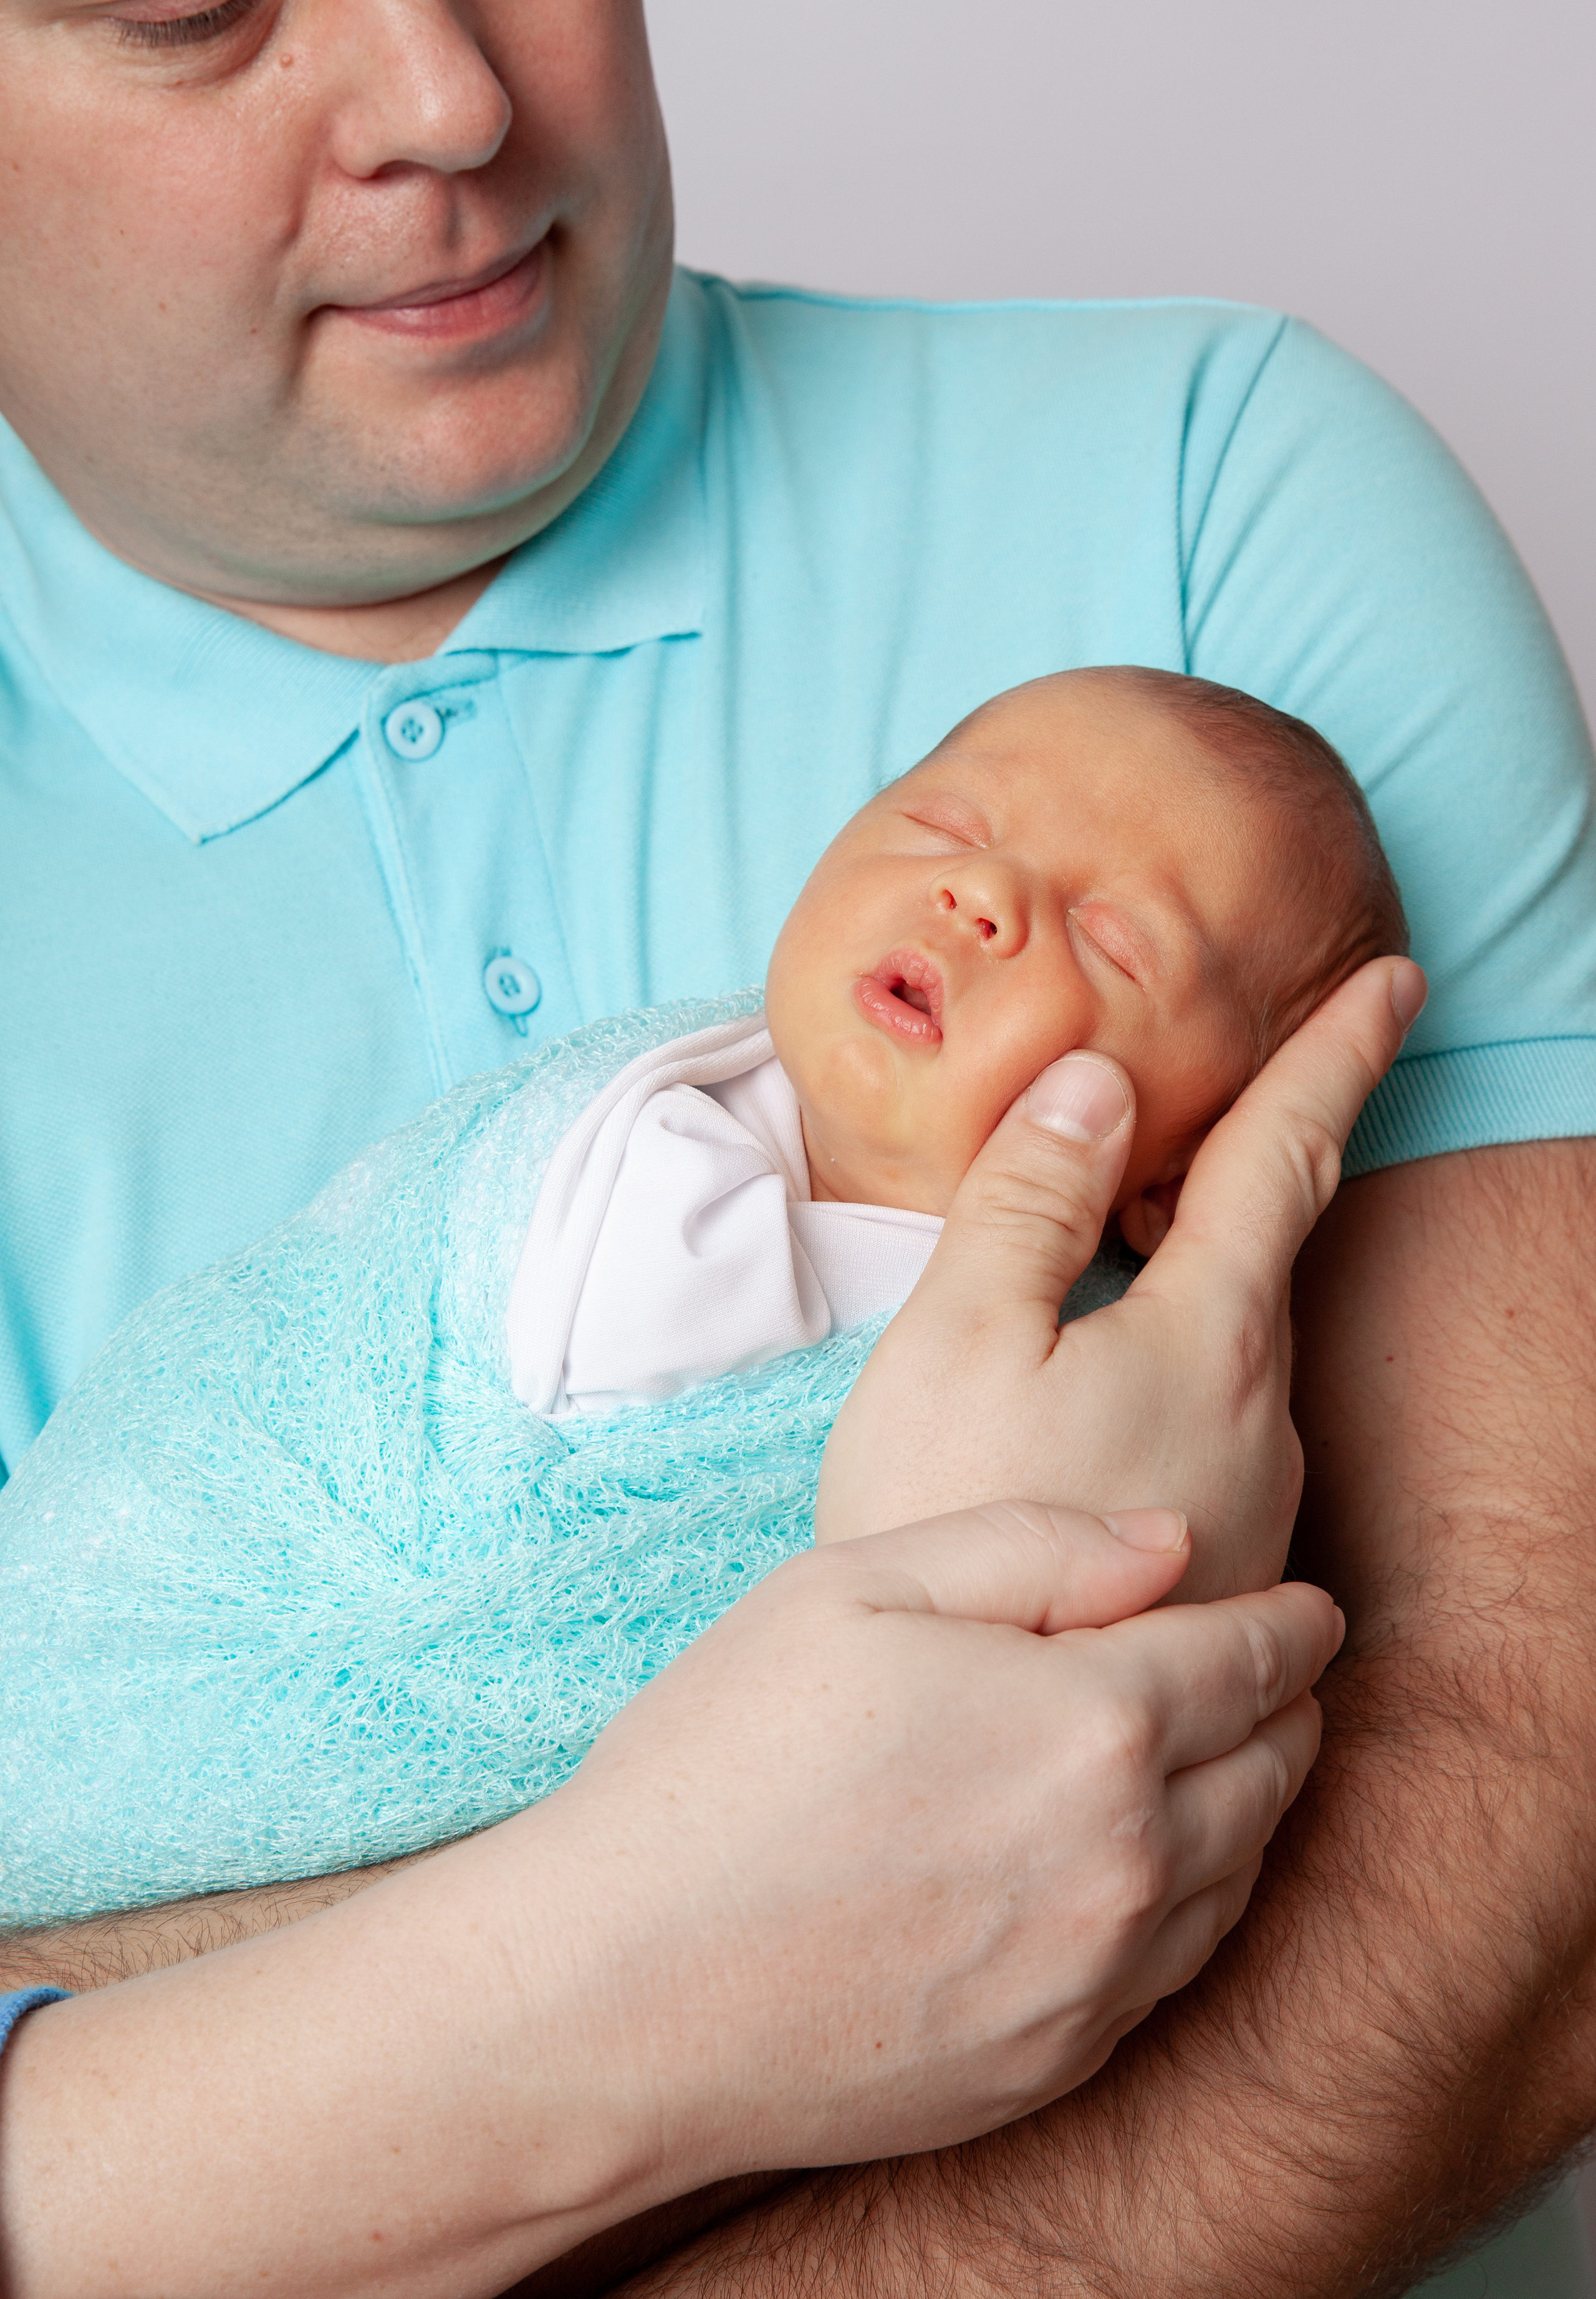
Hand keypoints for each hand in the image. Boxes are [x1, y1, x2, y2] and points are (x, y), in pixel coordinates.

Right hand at [0, 1502, 1339, 2298]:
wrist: (622, 1993)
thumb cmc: (719, 1764)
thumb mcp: (853, 1590)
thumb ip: (1034, 1549)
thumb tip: (1175, 1542)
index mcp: (1091, 1722)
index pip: (1255, 1660)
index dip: (1292, 1622)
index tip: (1307, 1607)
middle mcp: (1127, 1858)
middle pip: (1275, 1765)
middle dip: (1286, 1704)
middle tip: (1271, 1669)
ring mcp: (1098, 1975)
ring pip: (1243, 1871)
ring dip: (1254, 1802)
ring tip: (1225, 1757)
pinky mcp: (1057, 2061)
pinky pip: (1179, 1967)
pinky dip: (1197, 1899)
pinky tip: (1152, 1868)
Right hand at [816, 956, 1425, 1600]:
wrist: (948, 1751)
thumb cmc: (932, 1524)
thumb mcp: (952, 1340)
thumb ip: (1027, 1202)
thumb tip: (1097, 1076)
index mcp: (1206, 1342)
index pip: (1285, 1160)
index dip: (1336, 1056)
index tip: (1393, 981)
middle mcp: (1264, 1433)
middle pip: (1279, 1273)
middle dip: (1284, 1180)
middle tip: (1294, 1085)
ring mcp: (1255, 1529)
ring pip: (1254, 1382)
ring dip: (1225, 1318)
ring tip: (1152, 1291)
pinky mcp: (1224, 1589)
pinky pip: (1227, 1458)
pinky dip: (1195, 1407)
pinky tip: (1126, 1458)